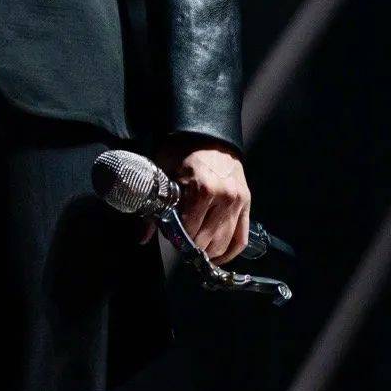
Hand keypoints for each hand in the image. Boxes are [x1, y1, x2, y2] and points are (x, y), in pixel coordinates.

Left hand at [138, 132, 251, 264]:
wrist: (208, 134)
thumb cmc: (183, 151)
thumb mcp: (163, 172)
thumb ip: (153, 207)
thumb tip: (144, 237)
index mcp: (203, 189)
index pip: (189, 229)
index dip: (176, 237)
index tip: (170, 236)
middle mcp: (225, 197)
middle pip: (206, 240)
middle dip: (191, 245)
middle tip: (180, 241)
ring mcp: (238, 202)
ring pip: (224, 243)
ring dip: (208, 251)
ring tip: (196, 249)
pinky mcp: (247, 204)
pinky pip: (241, 238)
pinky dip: (229, 252)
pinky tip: (217, 256)